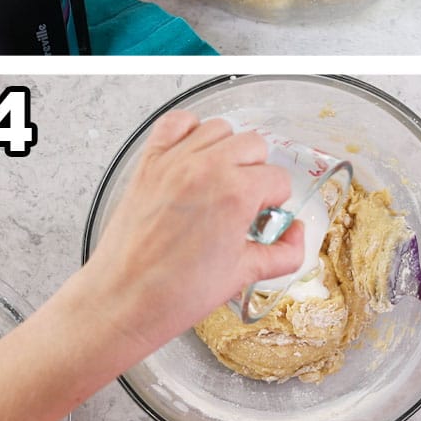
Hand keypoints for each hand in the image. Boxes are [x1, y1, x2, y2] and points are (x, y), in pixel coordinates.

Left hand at [75, 111, 303, 360]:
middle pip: (253, 145)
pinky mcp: (148, 162)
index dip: (276, 201)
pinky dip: (188, 131)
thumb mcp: (243, 275)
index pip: (277, 178)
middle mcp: (205, 167)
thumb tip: (295, 234)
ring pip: (219, 129)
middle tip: (245, 201)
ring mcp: (174, 161)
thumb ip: (283, 252)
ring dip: (227, 150)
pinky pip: (175, 123)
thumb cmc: (177, 291)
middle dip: (257, 172)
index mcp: (235, 193)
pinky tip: (193, 156)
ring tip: (220, 180)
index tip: (264, 216)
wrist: (125, 297)